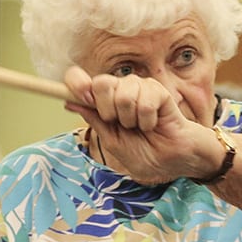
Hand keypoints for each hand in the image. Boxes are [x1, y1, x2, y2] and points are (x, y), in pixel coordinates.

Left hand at [62, 66, 216, 184]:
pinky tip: (154, 124)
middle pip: (101, 82)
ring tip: (142, 128)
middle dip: (108, 110)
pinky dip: (148, 118)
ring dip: (131, 118)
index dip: (75, 82)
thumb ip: (95, 119)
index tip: (81, 96)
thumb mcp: (113, 141)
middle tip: (123, 125)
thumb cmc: (145, 153)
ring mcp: (140, 88)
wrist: (173, 162)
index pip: (81, 80)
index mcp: (105, 102)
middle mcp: (120, 90)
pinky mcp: (158, 91)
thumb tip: (69, 101)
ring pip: (124, 92)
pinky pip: (146, 99)